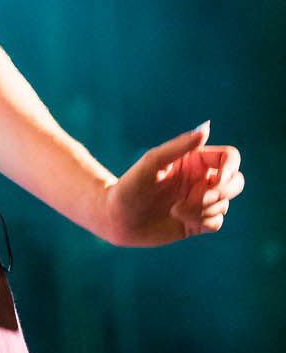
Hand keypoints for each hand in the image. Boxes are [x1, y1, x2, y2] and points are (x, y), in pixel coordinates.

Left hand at [102, 122, 243, 246]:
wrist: (116, 218)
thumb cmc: (130, 186)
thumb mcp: (152, 163)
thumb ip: (178, 146)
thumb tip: (205, 130)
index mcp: (193, 160)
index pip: (229, 158)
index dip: (230, 168)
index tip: (218, 180)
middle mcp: (199, 179)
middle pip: (236, 182)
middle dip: (223, 191)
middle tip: (201, 198)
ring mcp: (199, 201)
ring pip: (224, 204)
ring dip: (203, 208)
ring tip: (175, 209)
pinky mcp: (197, 222)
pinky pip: (217, 222)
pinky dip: (203, 221)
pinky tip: (180, 219)